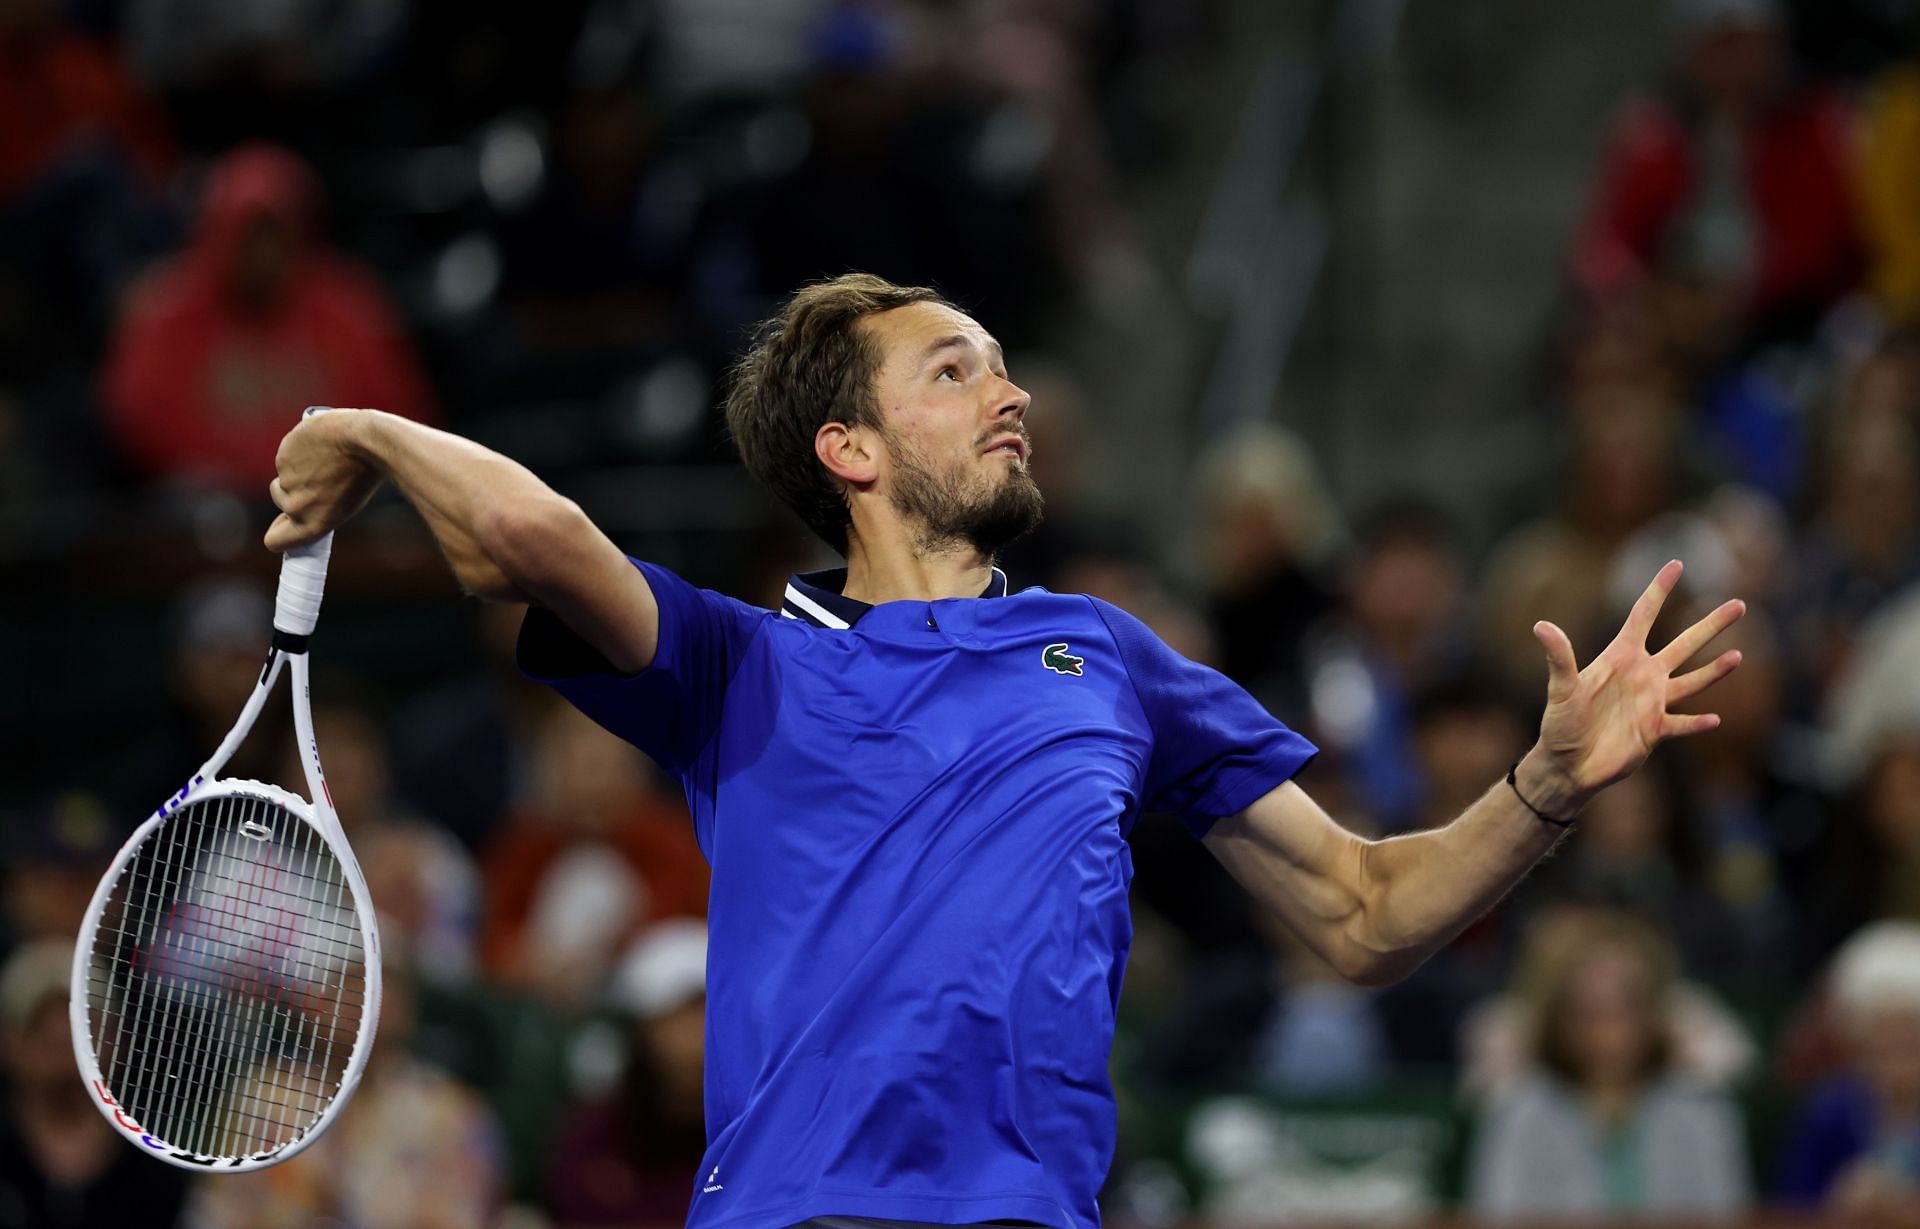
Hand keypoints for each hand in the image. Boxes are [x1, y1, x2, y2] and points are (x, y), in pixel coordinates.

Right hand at [263, 408, 383, 550]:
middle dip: (294, 488)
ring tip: (327, 456)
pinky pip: (286, 454)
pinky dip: (299, 448)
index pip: (275, 540)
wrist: (367, 440)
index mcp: (312, 525)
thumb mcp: (347, 501)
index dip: (278, 531)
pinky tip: (320, 443)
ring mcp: (286, 481)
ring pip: (284, 475)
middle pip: (281, 499)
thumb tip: (306, 502)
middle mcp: (294, 507)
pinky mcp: (282, 457)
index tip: (284, 522)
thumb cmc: (367, 472)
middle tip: (321, 474)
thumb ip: (320, 508)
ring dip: (297, 467)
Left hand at [1524, 560, 1744, 810]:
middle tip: (1739, 604)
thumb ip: (1559, 658)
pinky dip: (1698, 723)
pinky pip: (1683, 723)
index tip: (1676, 563)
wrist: (1567, 765)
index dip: (1658, 590)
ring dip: (1715, 671)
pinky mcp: (1656, 731)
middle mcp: (1642, 675)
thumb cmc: (1560, 724)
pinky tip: (1716, 718)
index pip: (1643, 615)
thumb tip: (1541, 626)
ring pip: (1693, 681)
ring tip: (1739, 656)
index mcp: (1620, 657)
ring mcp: (1652, 703)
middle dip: (1710, 625)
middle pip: (1684, 644)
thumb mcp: (1561, 688)